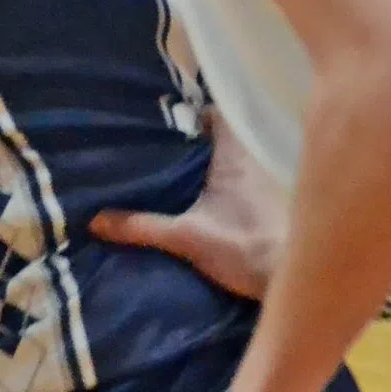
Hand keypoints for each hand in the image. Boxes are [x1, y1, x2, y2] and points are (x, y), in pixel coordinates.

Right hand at [91, 115, 281, 299]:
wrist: (295, 279)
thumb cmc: (245, 247)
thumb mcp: (186, 238)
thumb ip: (142, 226)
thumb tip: (95, 220)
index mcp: (235, 153)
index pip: (216, 113)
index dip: (193, 111)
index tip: (164, 117)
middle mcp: (254, 158)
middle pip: (225, 134)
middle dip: (197, 137)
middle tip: (162, 142)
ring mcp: (266, 179)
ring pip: (235, 157)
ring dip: (213, 160)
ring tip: (178, 167)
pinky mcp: (271, 202)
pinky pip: (244, 178)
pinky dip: (226, 180)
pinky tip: (207, 195)